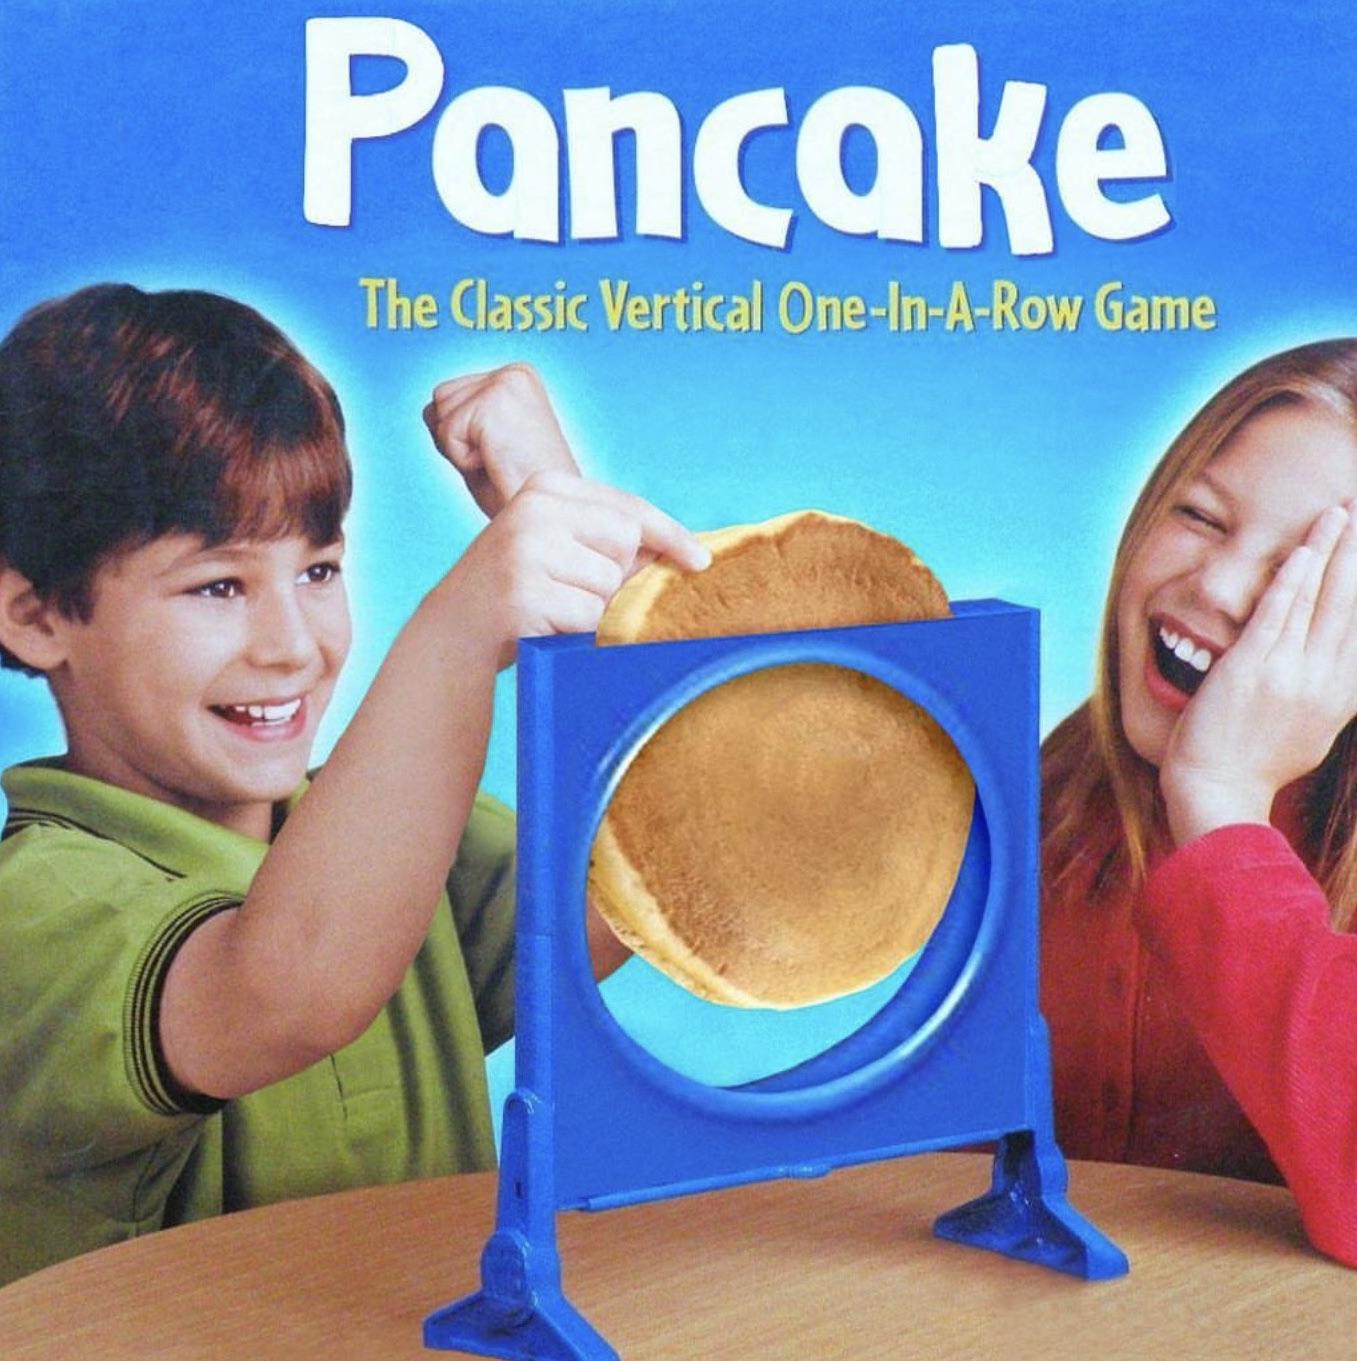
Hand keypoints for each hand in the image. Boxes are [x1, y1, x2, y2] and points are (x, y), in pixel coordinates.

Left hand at [424, 364, 579, 518]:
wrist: (547, 517)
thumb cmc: (520, 490)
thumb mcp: (484, 446)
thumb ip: (456, 421)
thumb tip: (428, 409)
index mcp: (518, 378)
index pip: (453, 395)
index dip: (462, 436)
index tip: (499, 453)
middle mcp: (515, 373)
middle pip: (441, 397)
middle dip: (457, 439)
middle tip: (497, 460)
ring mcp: (506, 382)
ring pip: (439, 412)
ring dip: (460, 448)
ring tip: (498, 460)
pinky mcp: (495, 401)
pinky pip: (447, 433)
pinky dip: (463, 460)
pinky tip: (497, 463)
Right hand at [434, 470, 708, 668]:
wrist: (455, 629)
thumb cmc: (520, 588)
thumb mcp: (558, 546)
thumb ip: (609, 541)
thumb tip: (680, 553)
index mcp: (545, 487)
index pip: (628, 508)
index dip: (670, 535)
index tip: (700, 560)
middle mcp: (534, 509)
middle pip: (626, 543)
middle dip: (616, 577)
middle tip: (574, 591)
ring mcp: (526, 549)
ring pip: (609, 584)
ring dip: (594, 608)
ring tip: (554, 607)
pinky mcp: (524, 591)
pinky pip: (588, 617)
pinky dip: (578, 631)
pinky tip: (545, 625)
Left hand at [1160, 502, 1356, 843]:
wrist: (1218, 791)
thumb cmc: (1255, 766)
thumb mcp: (1313, 733)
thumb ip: (1330, 697)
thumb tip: (1342, 675)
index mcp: (1342, 697)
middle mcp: (1325, 680)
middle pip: (1351, 603)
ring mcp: (1289, 672)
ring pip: (1317, 599)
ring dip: (1329, 551)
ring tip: (1339, 515)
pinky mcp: (1251, 667)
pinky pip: (1276, 612)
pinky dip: (1291, 578)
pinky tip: (1301, 551)